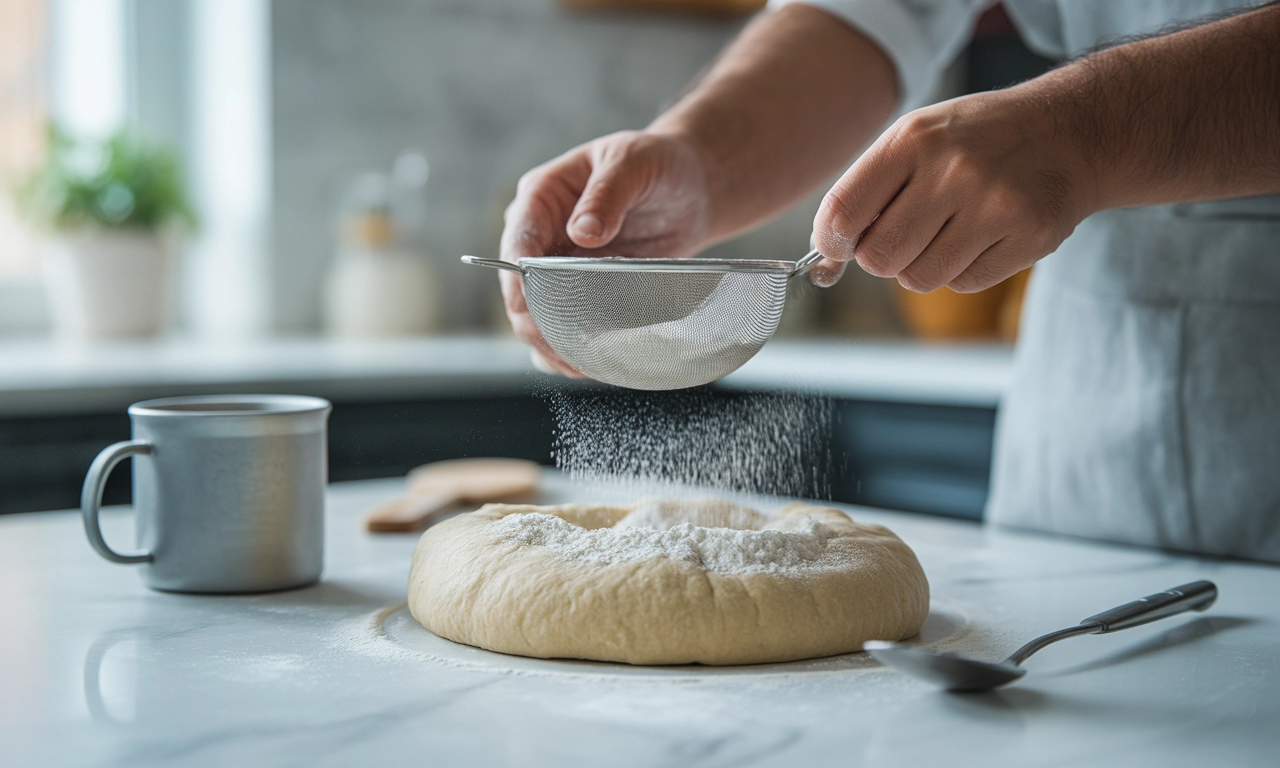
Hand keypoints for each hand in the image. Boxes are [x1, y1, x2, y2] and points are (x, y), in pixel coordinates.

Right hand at [499, 130, 710, 375]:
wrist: (687, 186)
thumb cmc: (656, 164)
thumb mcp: (633, 164)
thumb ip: (607, 195)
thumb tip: (582, 232)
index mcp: (542, 197)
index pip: (518, 244)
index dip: (521, 281)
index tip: (534, 309)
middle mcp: (542, 236)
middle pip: (521, 290)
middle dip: (537, 324)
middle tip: (567, 353)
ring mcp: (559, 267)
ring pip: (538, 316)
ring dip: (554, 344)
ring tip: (581, 367)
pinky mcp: (583, 290)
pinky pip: (567, 324)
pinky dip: (574, 346)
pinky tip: (589, 364)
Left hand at [811, 88, 1096, 292]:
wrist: (1069, 130)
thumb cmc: (972, 142)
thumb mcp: (914, 142)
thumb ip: (864, 195)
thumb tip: (824, 264)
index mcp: (913, 140)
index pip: (843, 214)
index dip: (831, 243)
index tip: (839, 245)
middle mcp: (954, 170)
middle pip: (879, 258)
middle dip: (880, 257)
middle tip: (903, 234)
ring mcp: (995, 205)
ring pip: (919, 278)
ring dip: (922, 265)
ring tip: (949, 229)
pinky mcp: (1028, 236)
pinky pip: (963, 282)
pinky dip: (963, 268)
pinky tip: (983, 234)